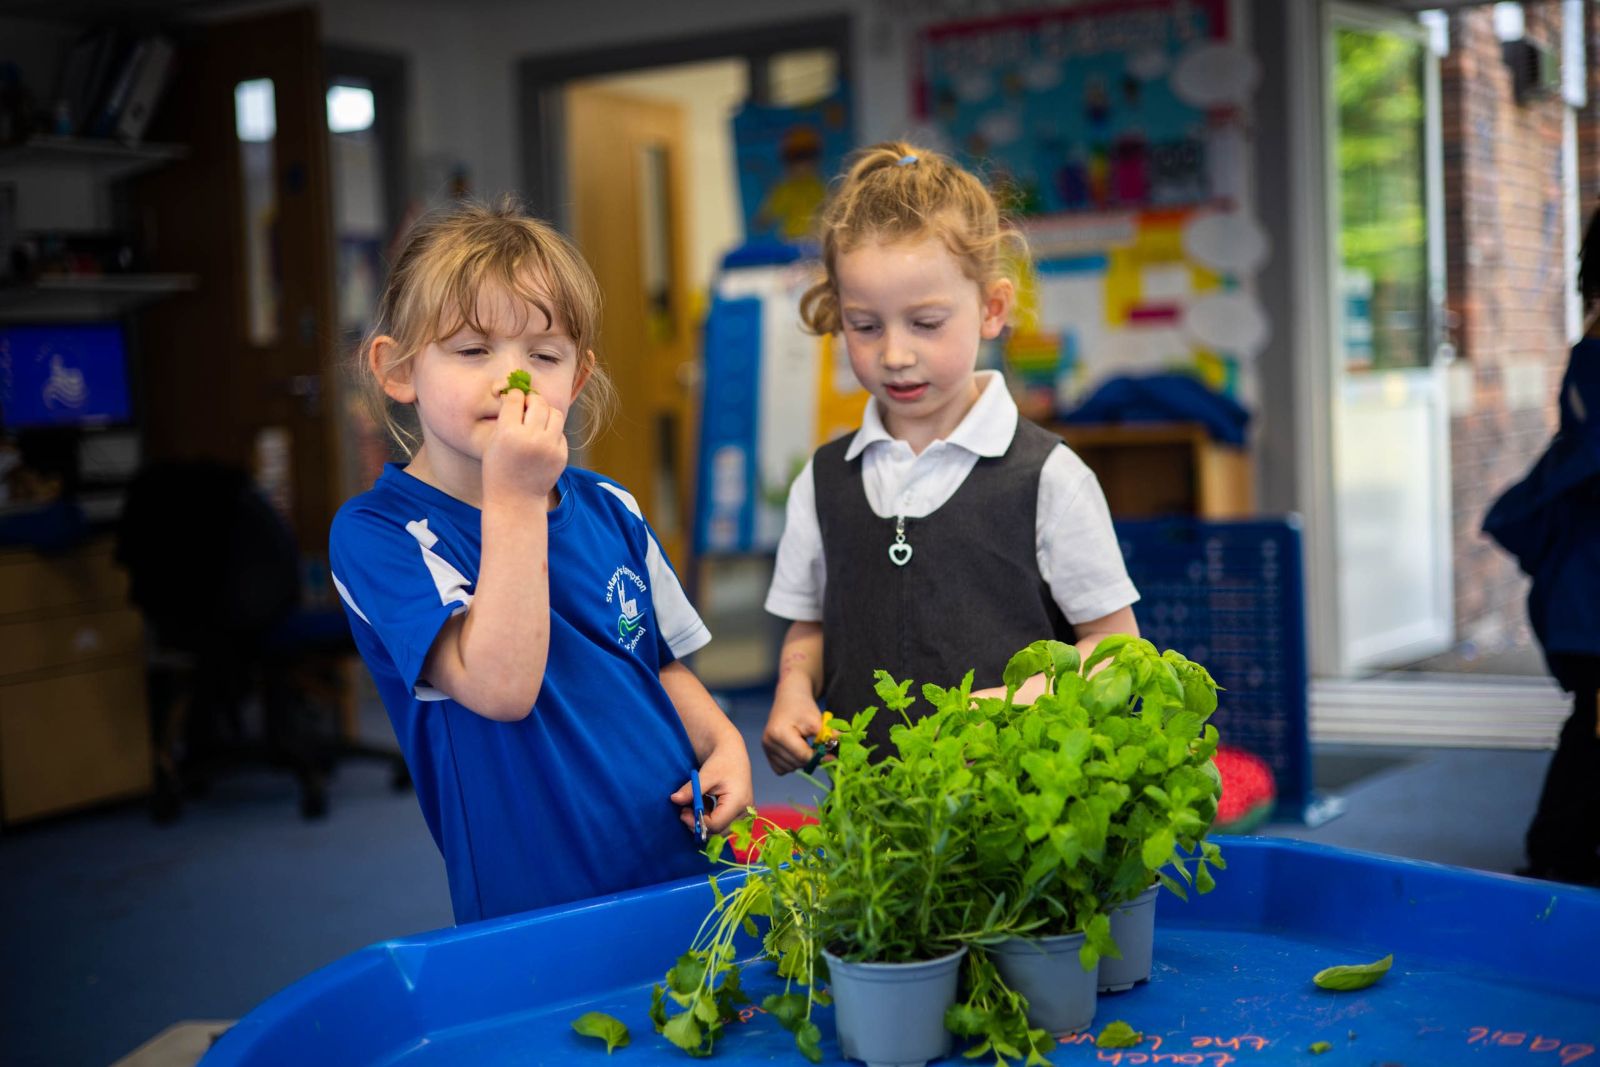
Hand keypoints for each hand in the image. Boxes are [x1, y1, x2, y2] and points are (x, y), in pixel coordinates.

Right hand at [482, 386, 567, 504]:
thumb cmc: (498, 469)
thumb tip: (520, 393)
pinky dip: (551, 432)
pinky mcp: (561, 455)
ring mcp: (549, 447)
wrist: (515, 500)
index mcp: (509, 433)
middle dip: (532, 400)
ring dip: (545, 413)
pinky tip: (541, 441)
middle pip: (538, 402)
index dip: (514, 395)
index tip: (513, 398)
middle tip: (527, 406)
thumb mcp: (493, 442)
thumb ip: (506, 418)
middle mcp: (531, 438)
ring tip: (537, 421)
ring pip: (554, 413)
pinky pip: (560, 432)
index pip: (516, 398)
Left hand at [671, 742, 753, 837]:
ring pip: (719, 829)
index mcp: (738, 803)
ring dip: (704, 820)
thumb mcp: (705, 775)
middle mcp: (744, 812)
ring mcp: (743, 814)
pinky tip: (705, 803)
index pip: (715, 824)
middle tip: (685, 811)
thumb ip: (691, 790)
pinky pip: (722, 823)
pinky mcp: (738, 813)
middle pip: (718, 831)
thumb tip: (674, 800)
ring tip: (694, 804)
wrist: (733, 754)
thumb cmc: (722, 761)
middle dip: (700, 824)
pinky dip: (709, 817)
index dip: (697, 823)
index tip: (682, 814)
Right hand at [762, 688, 824, 774]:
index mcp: (779, 733)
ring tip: (806, 745)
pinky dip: (792, 764)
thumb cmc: (803, 707)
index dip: (818, 757)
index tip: (831, 756)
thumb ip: (827, 736)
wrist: (789, 699)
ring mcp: (766, 748)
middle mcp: (769, 742)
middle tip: (820, 748)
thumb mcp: (817, 719)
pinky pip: (782, 769)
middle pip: (796, 763)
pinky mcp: (767, 753)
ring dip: (802, 762)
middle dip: (811, 758)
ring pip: (790, 768)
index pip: (802, 755)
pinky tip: (797, 751)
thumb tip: (838, 752)